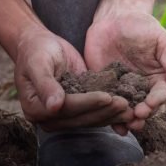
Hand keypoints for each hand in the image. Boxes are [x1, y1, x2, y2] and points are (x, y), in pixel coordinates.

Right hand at [14, 25, 132, 132]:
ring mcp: (65, 115)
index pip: (67, 109)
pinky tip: (126, 109)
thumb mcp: (38, 63)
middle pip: (81, 118)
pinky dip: (110, 112)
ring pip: (91, 119)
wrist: (40, 46)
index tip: (107, 97)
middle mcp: (50, 117)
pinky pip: (95, 113)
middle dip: (104, 111)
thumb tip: (54, 106)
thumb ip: (45, 84)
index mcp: (35, 109)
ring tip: (130, 109)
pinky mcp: (78, 109)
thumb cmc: (36, 51)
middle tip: (125, 104)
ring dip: (111, 115)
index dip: (88, 103)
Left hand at [84, 10, 165, 130]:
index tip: (151, 104)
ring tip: (126, 125)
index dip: (157, 101)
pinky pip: (108, 105)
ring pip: (128, 110)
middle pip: (146, 107)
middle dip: (143, 113)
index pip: (162, 94)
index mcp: (159, 77)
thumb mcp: (161, 40)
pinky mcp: (106, 89)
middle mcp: (143, 88)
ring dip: (129, 120)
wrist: (113, 18)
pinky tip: (114, 126)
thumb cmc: (142, 27)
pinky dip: (110, 117)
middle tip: (137, 116)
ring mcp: (124, 90)